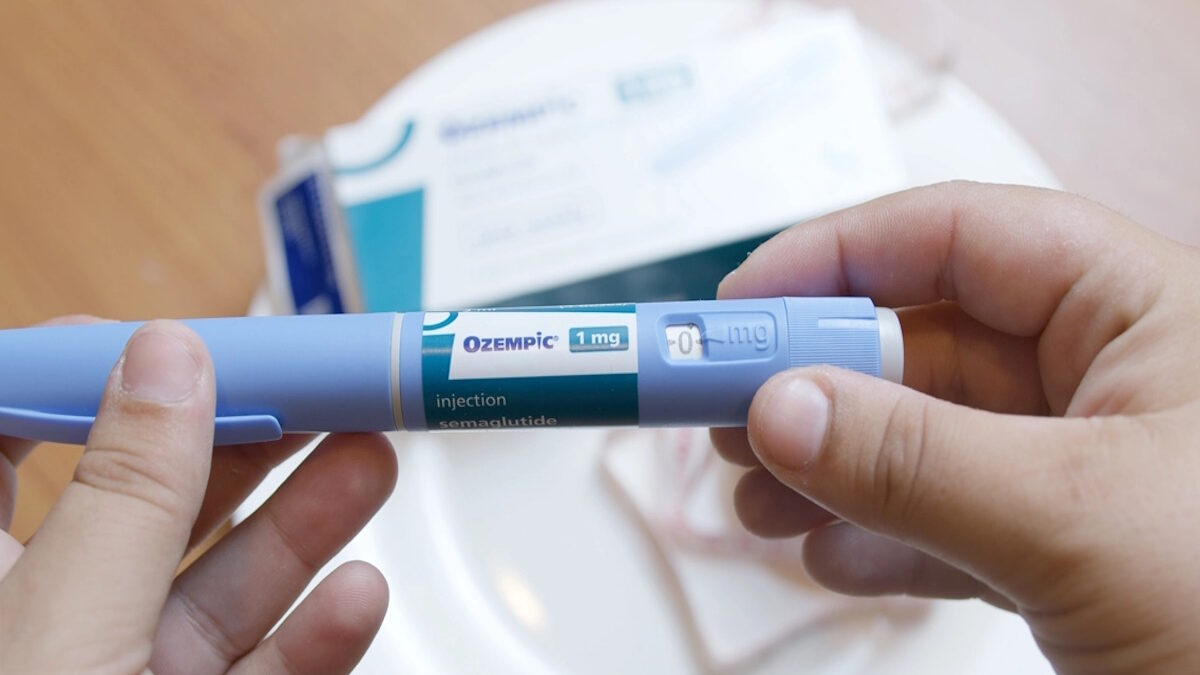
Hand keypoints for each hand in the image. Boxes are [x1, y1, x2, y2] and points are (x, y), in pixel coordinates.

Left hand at [0, 319, 397, 673]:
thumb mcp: (65, 632)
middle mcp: (51, 622)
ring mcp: (129, 673)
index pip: (8, 437)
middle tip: (319, 387)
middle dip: (243, 436)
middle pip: (149, 498)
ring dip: (305, 522)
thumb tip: (169, 358)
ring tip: (373, 459)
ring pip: (222, 582)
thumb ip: (126, 499)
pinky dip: (317, 632)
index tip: (172, 337)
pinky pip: (261, 667)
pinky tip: (357, 594)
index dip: (85, 372)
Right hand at [711, 182, 1199, 673]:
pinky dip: (877, 534)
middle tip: (725, 413)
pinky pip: (946, 513)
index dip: (839, 256)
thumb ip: (917, 459)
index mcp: (1140, 310)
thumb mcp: (1078, 520)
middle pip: (923, 338)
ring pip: (923, 432)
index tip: (739, 305)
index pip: (961, 237)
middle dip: (817, 379)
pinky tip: (831, 556)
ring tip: (758, 501)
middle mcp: (1106, 374)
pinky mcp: (1064, 544)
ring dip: (831, 464)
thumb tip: (776, 406)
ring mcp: (1079, 463)